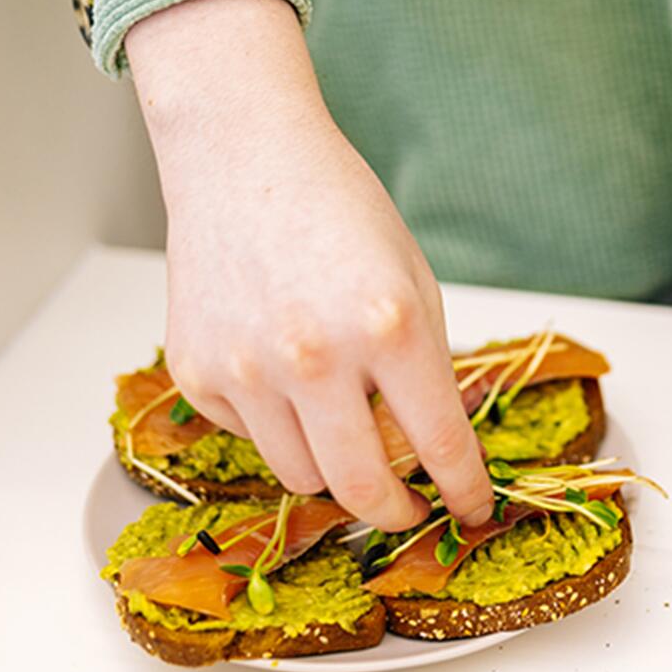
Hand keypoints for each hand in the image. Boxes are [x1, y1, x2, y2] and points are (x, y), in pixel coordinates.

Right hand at [126, 0, 493, 530]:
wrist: (243, 158)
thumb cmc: (337, 209)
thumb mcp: (413, 281)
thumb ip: (426, 368)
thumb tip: (433, 451)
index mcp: (389, 326)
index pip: (439, 444)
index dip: (465, 491)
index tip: (473, 510)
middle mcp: (315, 357)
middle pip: (361, 488)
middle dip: (397, 513)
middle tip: (411, 509)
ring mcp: (248, 371)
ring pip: (302, 477)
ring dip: (335, 470)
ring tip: (347, 427)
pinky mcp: (197, 375)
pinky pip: (251, 438)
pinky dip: (279, 426)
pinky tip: (285, 372)